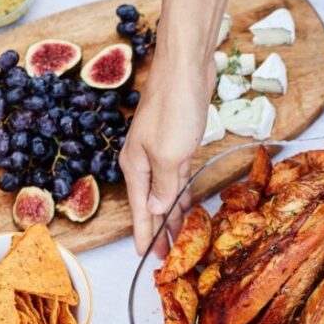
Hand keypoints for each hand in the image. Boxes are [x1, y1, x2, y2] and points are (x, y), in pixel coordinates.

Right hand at [120, 53, 215, 256]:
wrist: (186, 65)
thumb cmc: (175, 106)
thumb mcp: (170, 154)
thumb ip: (163, 185)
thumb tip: (155, 209)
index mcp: (136, 166)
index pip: (140, 210)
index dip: (145, 235)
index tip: (146, 257)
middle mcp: (145, 160)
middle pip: (152, 203)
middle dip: (159, 230)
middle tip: (167, 257)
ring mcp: (161, 149)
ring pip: (166, 190)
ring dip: (172, 213)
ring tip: (178, 238)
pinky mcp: (179, 139)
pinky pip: (178, 175)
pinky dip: (181, 192)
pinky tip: (186, 203)